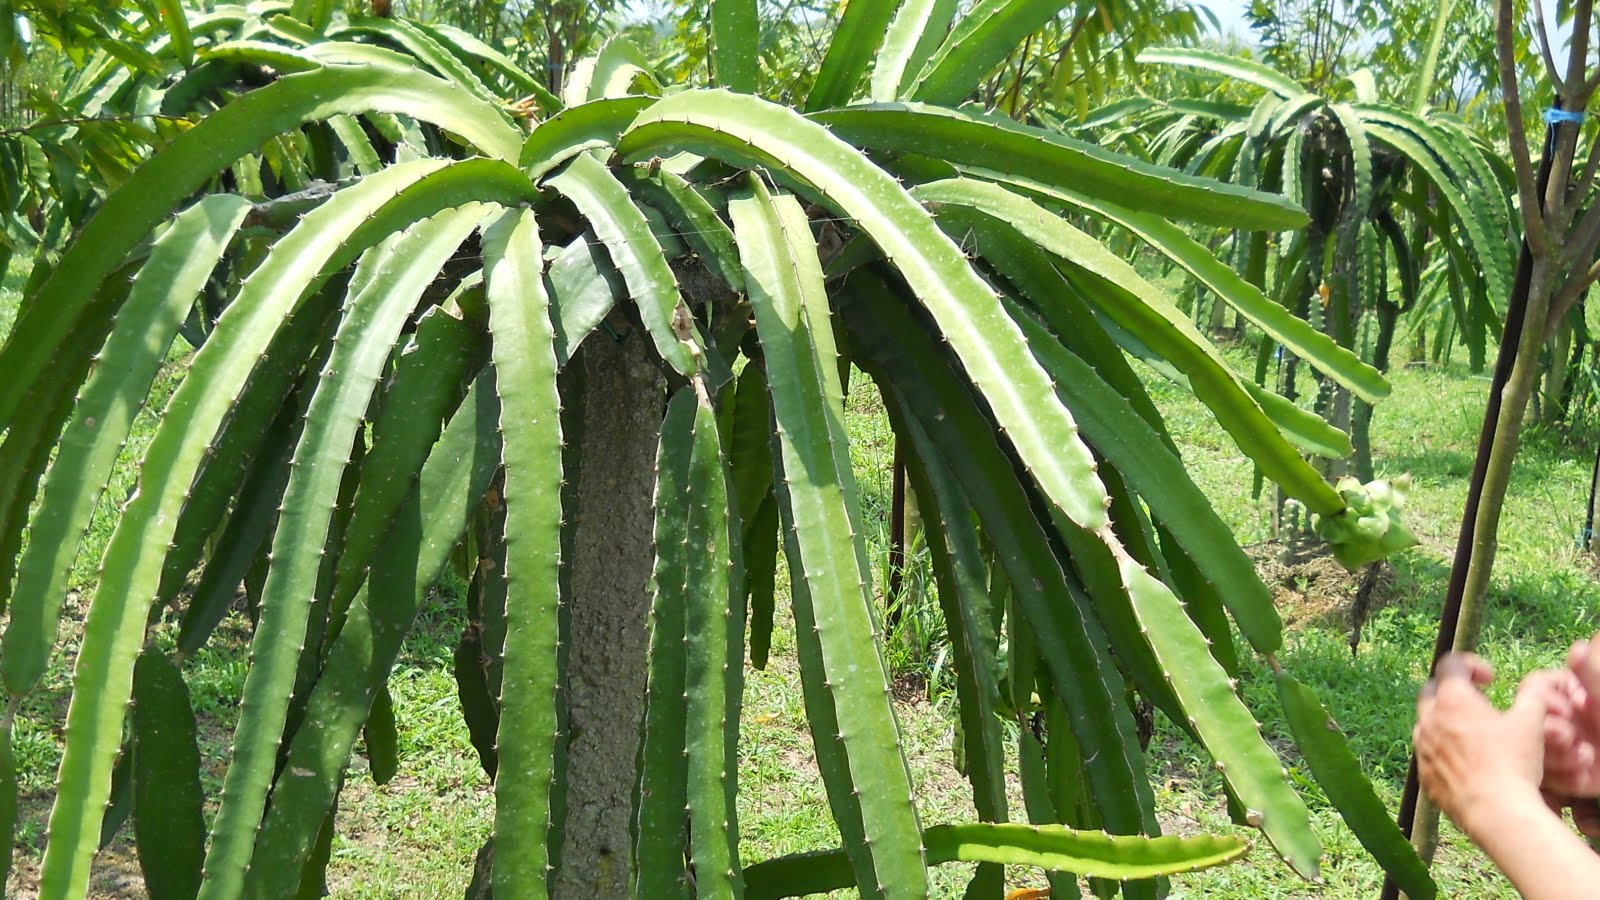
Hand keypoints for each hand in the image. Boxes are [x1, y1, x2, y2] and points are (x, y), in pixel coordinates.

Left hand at [1414, 653, 1560, 840]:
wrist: (1496, 812)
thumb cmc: (1513, 764)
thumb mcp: (1530, 722)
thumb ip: (1531, 696)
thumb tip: (1534, 686)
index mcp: (1452, 700)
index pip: (1449, 664)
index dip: (1471, 665)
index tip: (1490, 680)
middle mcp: (1429, 720)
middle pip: (1431, 691)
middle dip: (1452, 691)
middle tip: (1478, 705)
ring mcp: (1422, 748)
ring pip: (1426, 724)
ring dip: (1444, 722)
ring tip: (1473, 735)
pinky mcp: (1423, 775)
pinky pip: (1427, 754)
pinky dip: (1442, 751)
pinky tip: (1467, 763)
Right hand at [1543, 636, 1599, 796]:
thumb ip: (1592, 676)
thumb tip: (1578, 646)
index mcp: (1570, 694)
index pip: (1535, 689)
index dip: (1543, 701)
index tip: (1565, 712)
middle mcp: (1561, 719)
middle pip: (1528, 723)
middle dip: (1547, 735)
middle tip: (1571, 741)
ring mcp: (1561, 749)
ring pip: (1534, 753)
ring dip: (1557, 758)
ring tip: (1586, 760)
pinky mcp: (1566, 778)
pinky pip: (1548, 780)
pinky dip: (1565, 780)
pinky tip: (1584, 777)